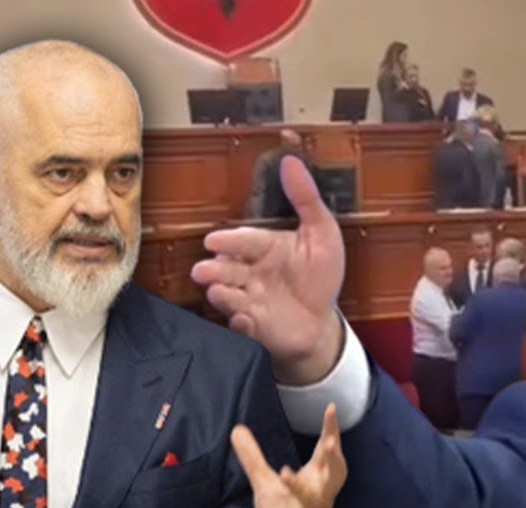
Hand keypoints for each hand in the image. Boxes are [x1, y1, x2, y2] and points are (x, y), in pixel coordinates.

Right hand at [191, 155, 345, 384]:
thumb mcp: (322, 233)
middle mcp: (251, 272)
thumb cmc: (319, 275)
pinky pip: (244, 326)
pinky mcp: (254, 327)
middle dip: (215, 269)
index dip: (230, 240)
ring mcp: (249, 300)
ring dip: (222, 294)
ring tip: (218, 292)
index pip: (245, 240)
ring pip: (230, 295)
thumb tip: (291, 161)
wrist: (321, 322)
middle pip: (228, 268)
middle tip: (203, 270)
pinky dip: (242, 324)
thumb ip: (306, 199)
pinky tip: (244, 320)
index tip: (215, 240)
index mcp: (265, 247)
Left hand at [231, 404, 346, 507]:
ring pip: (315, 503)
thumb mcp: (265, 482)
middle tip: (329, 442)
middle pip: (334, 475)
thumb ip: (253, 457)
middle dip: (333, 458)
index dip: (331, 431)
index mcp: (317, 479)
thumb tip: (236, 428)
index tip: (331, 408)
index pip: (328, 451)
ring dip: (301, 488)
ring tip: (285, 473)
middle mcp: (320, 496)